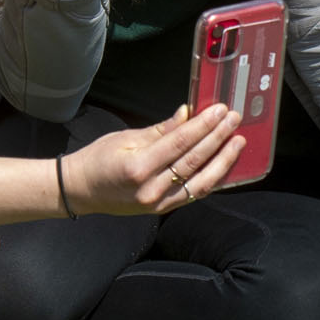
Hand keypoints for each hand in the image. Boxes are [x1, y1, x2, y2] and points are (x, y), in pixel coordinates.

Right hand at [61, 105, 244, 216]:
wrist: (81, 191)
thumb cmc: (98, 160)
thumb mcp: (125, 139)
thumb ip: (161, 130)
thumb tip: (187, 114)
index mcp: (138, 167)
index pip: (180, 143)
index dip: (203, 126)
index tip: (220, 111)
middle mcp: (151, 189)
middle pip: (194, 161)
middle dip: (218, 138)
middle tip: (234, 119)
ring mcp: (159, 203)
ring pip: (201, 182)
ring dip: (223, 161)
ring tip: (238, 142)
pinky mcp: (163, 209)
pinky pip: (194, 193)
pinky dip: (212, 178)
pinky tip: (224, 164)